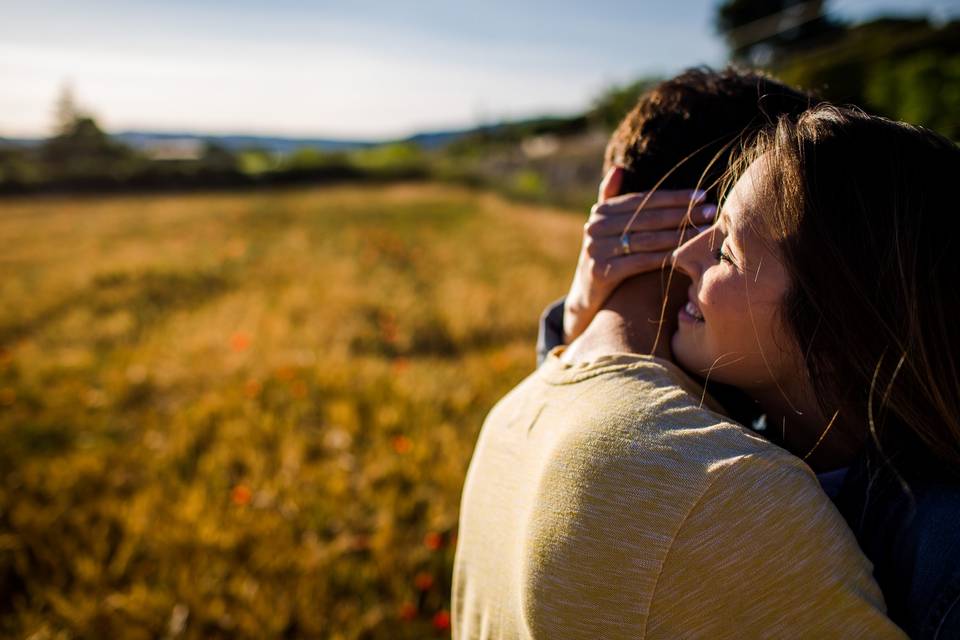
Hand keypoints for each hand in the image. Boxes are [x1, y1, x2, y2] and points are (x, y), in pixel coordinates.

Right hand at [562, 167, 716, 342]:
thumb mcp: (606, 226)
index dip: (674, 197)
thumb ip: (611, 197)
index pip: (644, 200)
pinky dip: (666, 256)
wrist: (589, 295)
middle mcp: (595, 227)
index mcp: (600, 211)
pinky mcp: (601, 271)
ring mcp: (596, 249)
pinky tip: (687, 254)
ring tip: (705, 231)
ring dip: (680, 235)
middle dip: (683, 214)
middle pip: (649, 218)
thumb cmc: (607, 256)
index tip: (702, 195)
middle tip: (711, 211)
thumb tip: (619, 168)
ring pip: (648, 239)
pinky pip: (641, 261)